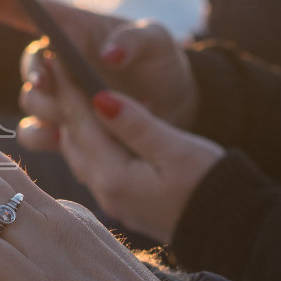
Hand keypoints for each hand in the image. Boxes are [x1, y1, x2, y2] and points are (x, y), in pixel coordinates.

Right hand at [0, 0, 197, 126]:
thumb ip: (136, 40)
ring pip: (30, 100)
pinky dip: (45, 137)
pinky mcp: (61, 129)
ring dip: (52, 107)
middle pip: (29, 64)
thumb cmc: (162, 64)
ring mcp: (57, 97)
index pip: (30, 11)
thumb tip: (109, 54)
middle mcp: (56, 62)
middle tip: (51, 83)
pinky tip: (67, 138)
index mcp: (73, 30)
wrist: (174, 109)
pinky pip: (35, 134)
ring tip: (93, 113)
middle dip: (37, 74)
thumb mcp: (159, 41)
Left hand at [20, 58, 222, 242]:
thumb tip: (100, 97)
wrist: (232, 227)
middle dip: (60, 99)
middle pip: (72, 136)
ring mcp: (111, 198)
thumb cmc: (210, 184)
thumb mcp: (177, 150)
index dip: (65, 84)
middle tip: (49, 64)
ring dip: (72, 119)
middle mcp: (104, 190)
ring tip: (68, 86)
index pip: (80, 120)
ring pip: (79, 151)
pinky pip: (93, 164)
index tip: (50, 53)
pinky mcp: (122, 201)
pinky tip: (96, 123)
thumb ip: (136, 124)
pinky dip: (89, 139)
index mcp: (114, 175)